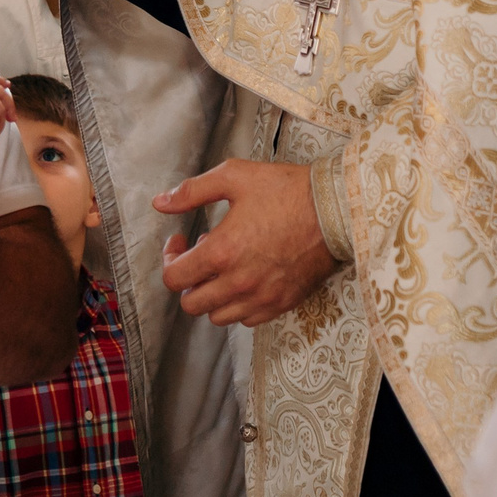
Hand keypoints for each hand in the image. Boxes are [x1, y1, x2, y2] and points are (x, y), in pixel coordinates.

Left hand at [153, 159, 337, 327]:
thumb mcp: (234, 176)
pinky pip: (246, 320)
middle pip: (192, 304)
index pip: (174, 278)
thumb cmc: (287, 190)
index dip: (169, 258)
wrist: (335, 210)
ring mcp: (261, 298)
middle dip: (188, 280)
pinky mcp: (282, 304)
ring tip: (224, 267)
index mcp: (221, 252)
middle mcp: (238, 283)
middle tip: (200, 256)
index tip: (180, 240)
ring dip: (211, 295)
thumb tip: (160, 203)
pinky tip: (245, 278)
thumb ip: (192, 191)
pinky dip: (238, 305)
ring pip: (217, 317)